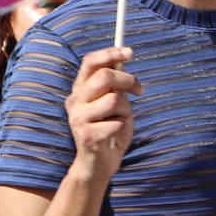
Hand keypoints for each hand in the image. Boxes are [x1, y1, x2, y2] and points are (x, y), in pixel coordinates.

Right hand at [65, 47, 141, 179]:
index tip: (130, 51)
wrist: (98, 164)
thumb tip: (124, 60)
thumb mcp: (114, 104)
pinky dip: (123, 128)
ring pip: (114, 99)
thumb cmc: (110, 130)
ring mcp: (78, 118)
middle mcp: (75, 101)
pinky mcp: (87, 136)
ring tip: (121, 121)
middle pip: (105, 76)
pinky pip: (117, 123)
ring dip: (126, 110)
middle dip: (129, 80)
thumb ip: (115, 86)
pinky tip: (115, 136)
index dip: (110, 53)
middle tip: (140, 90)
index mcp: (80, 90)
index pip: (90, 62)